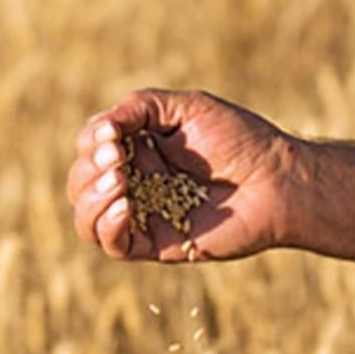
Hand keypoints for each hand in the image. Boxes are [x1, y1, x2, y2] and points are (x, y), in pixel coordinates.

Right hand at [67, 89, 297, 261]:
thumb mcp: (185, 107)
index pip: (89, 147)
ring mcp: (143, 215)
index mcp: (138, 148)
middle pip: (79, 183)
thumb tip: (99, 129)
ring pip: (85, 218)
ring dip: (90, 197)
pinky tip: (125, 205)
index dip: (91, 141)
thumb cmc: (238, 139)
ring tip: (119, 181)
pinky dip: (106, 225)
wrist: (275, 180)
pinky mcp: (155, 244)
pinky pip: (112, 245)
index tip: (113, 134)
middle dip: (89, 169)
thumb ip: (139, 107)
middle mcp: (135, 182)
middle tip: (117, 157)